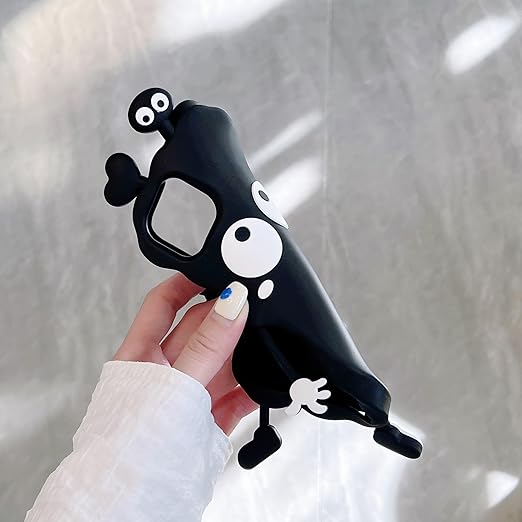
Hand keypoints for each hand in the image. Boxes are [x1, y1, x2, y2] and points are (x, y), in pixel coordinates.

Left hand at [113, 274, 257, 434]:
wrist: (138, 508)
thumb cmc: (132, 449)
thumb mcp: (173, 387)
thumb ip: (206, 347)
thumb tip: (230, 304)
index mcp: (140, 358)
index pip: (162, 306)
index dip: (185, 283)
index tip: (213, 268)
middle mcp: (165, 374)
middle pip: (200, 333)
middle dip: (225, 318)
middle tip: (253, 304)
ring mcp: (188, 398)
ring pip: (222, 364)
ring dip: (244, 354)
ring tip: (266, 341)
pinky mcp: (210, 423)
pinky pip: (238, 397)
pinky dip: (255, 389)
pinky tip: (269, 382)